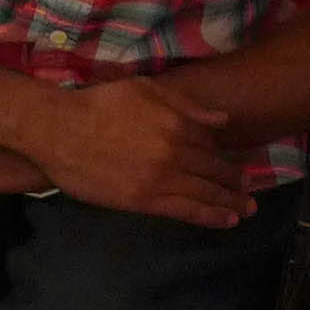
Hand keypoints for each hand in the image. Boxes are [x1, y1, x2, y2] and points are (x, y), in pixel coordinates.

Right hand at [26, 78, 251, 227]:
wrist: (60, 130)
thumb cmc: (100, 104)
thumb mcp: (146, 89)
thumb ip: (187, 105)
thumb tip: (223, 120)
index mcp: (178, 124)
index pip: (213, 145)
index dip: (228, 158)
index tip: (240, 167)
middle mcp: (177, 153)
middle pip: (215, 171)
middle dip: (235, 183)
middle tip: (249, 191)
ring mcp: (162, 179)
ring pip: (206, 194)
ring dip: (230, 203)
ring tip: (245, 210)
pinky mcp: (144, 201)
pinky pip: (185, 211)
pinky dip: (209, 217)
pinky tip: (226, 220)